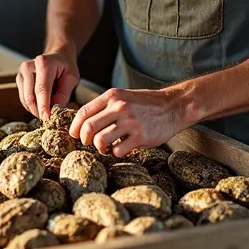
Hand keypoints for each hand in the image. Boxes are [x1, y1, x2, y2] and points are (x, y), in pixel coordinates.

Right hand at [16, 52, 79, 120]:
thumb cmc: (66, 67)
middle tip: (49, 119)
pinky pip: (23, 98)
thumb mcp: (71, 79)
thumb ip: (63, 94)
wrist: (58, 57)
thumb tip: (55, 110)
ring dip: (35, 109)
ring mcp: (21, 72)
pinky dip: (31, 105)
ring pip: (25, 98)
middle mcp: (29, 66)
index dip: (43, 106)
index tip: (47, 119)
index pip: (41, 89)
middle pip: (30, 95)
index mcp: (43, 63)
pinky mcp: (19, 79)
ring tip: (47, 110)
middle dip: (39, 110)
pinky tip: (41, 105)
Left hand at [69, 87, 192, 157]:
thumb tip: (83, 122)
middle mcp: (120, 107)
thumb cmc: (145, 103)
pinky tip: (123, 147)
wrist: (174, 106)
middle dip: (84, 139)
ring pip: (101, 141)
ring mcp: (130, 122)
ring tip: (106, 146)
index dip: (75, 126)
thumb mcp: (123, 96)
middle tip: (88, 143)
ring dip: (100, 147)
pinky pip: (118, 151)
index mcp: (113, 96)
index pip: (84, 112)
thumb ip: (105, 106)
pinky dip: (117, 152)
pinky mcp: (141, 137)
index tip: (74, 134)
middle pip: (88, 128)